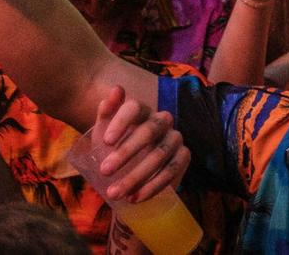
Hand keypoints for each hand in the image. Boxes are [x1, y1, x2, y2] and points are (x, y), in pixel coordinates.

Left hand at [88, 84, 190, 204]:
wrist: (133, 168)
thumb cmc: (116, 146)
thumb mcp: (105, 131)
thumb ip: (106, 111)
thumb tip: (116, 90)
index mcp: (142, 111)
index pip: (135, 108)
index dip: (121, 122)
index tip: (106, 142)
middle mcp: (162, 120)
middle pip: (148, 132)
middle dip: (125, 153)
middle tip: (104, 171)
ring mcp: (175, 138)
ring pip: (159, 155)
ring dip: (136, 176)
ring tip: (114, 193)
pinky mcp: (184, 156)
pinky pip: (172, 171)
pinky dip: (152, 186)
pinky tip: (135, 198)